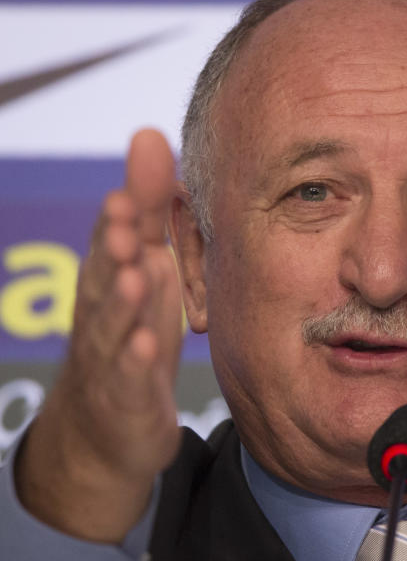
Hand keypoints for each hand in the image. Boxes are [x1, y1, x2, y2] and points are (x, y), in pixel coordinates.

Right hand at [15, 130, 183, 542]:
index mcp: (113, 277)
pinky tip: (149, 345)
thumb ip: (147, 209)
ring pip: (111, 326)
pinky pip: (130, 378)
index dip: (120, 213)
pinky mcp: (126, 397)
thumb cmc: (134, 330)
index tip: (132, 183)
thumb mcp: (146, 266)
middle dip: (110, 247)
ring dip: (121, 300)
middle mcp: (103, 313)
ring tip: (136, 274)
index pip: (112, 240)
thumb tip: (150, 134)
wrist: (110, 426)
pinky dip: (136, 362)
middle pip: (102, 277)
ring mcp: (110, 356)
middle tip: (122, 217)